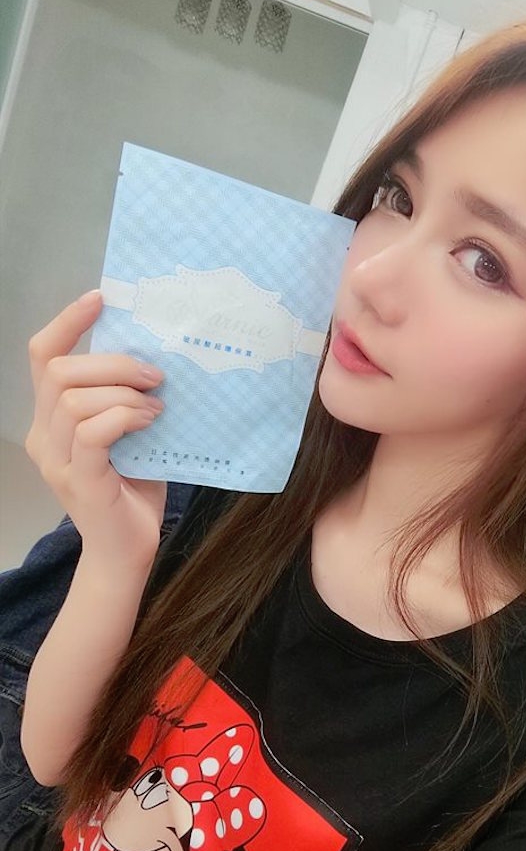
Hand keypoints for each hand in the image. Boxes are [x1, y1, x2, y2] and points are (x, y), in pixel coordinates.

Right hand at [24, 290, 167, 569]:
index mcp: (51, 420)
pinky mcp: (80, 481)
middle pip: (60, 372)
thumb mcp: (131, 433)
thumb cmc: (134, 491)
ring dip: (123, 392)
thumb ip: (127, 399)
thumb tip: (157, 358)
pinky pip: (92, 432)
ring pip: (75, 399)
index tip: (101, 299)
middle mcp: (44, 437)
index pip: (43, 357)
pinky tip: (151, 421)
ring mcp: (58, 460)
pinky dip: (124, 417)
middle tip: (154, 375)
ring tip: (155, 405)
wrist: (129, 551)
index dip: (68, 322)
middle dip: (112, 362)